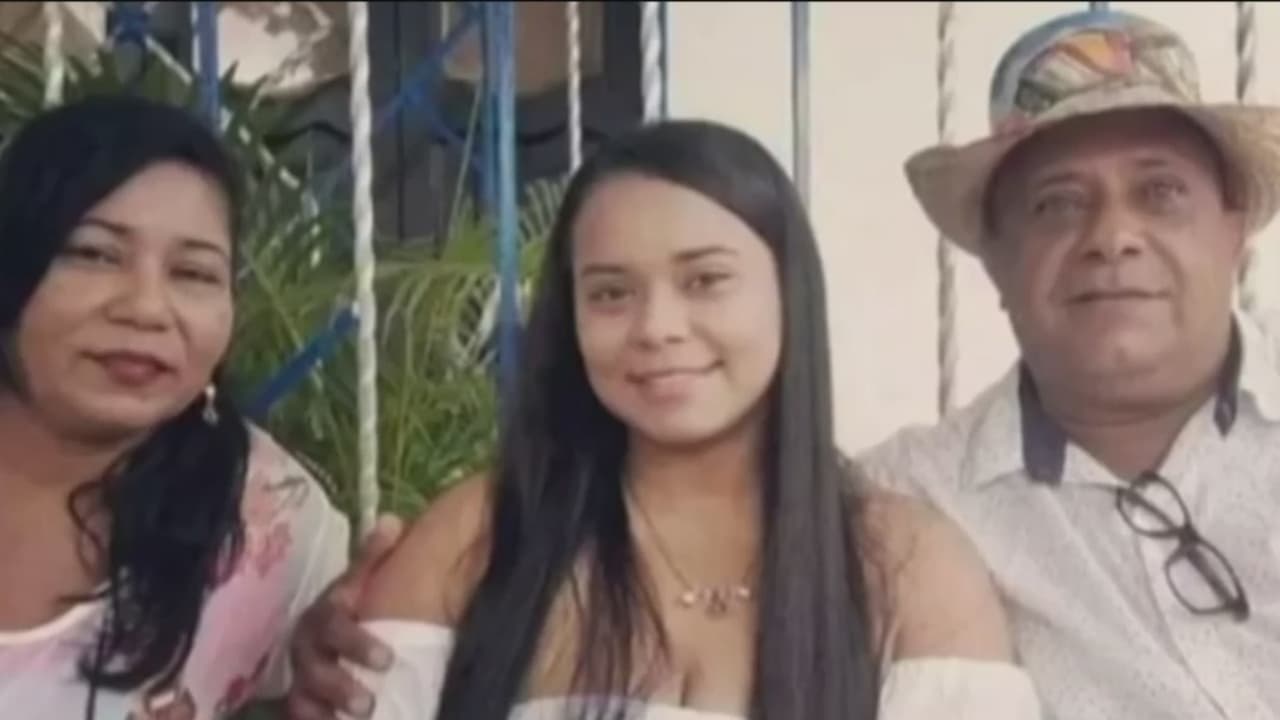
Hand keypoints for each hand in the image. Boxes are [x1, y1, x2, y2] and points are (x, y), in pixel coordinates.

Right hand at [287, 514, 404, 719]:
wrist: (330, 636)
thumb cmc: (352, 607)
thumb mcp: (364, 580)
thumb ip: (375, 556)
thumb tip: (392, 522)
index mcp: (323, 616)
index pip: (333, 626)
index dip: (356, 643)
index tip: (387, 659)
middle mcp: (305, 649)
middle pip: (314, 669)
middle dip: (338, 686)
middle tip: (368, 703)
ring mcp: (299, 680)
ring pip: (301, 699)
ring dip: (324, 712)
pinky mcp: (300, 705)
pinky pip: (299, 718)